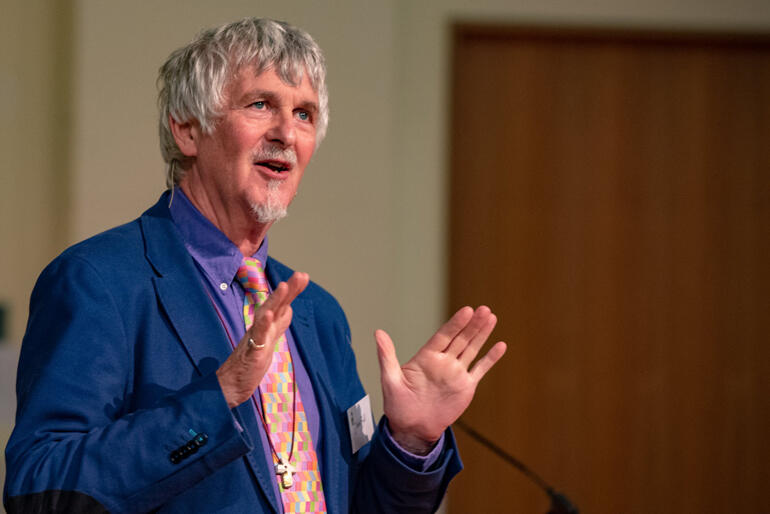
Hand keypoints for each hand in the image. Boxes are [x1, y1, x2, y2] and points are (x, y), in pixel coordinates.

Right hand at [216, 271, 308, 407]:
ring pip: (265, 316)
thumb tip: (289, 308)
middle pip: (275, 305)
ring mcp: (254, 339)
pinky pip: (257, 337)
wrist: (230, 385)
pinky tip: (268, 315)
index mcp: (266, 326)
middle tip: (301, 274)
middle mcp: (260, 328)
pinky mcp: (251, 353)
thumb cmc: (249, 362)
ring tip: (285, 286)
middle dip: (288, 289)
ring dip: (275, 300)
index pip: (281, 305)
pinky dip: (263, 325)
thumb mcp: (268, 341)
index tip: (303, 276)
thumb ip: (277, 324)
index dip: (292, 291)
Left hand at [376, 306, 506, 453]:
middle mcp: (443, 362)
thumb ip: (386, 356)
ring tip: (491, 317)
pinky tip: (500, 345)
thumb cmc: (398, 405)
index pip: (443, 336)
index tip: (466, 311)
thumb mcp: (390, 380)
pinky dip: (490, 358)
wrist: (412, 429)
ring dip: (482, 334)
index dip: (455, 324)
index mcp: (426, 357)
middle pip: (461, 339)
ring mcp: (456, 373)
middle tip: (484, 309)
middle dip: (473, 324)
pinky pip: (480, 369)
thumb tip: (378, 332)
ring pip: (471, 349)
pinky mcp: (466, 386)